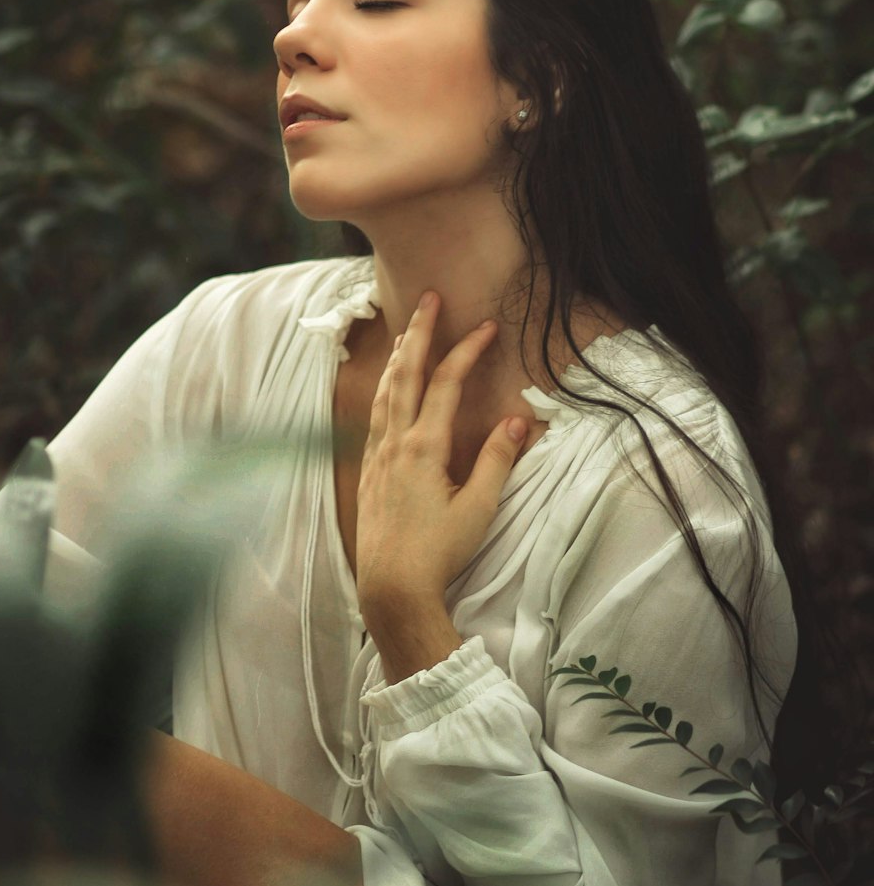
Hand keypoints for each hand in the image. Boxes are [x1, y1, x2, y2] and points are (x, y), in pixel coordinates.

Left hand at [355, 290, 528, 621]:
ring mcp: (376, 455)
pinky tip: (387, 387)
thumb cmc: (439, 552)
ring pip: (384, 391)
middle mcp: (394, 443)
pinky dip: (383, 388)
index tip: (486, 327)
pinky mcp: (368, 471)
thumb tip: (518, 420)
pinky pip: (373, 415)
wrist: (391, 587)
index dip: (467, 351)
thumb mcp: (479, 508)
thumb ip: (496, 461)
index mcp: (424, 448)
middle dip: (419, 332)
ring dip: (398, 356)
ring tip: (408, 331)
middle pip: (405, 374)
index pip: (446, 384)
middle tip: (429, 298)